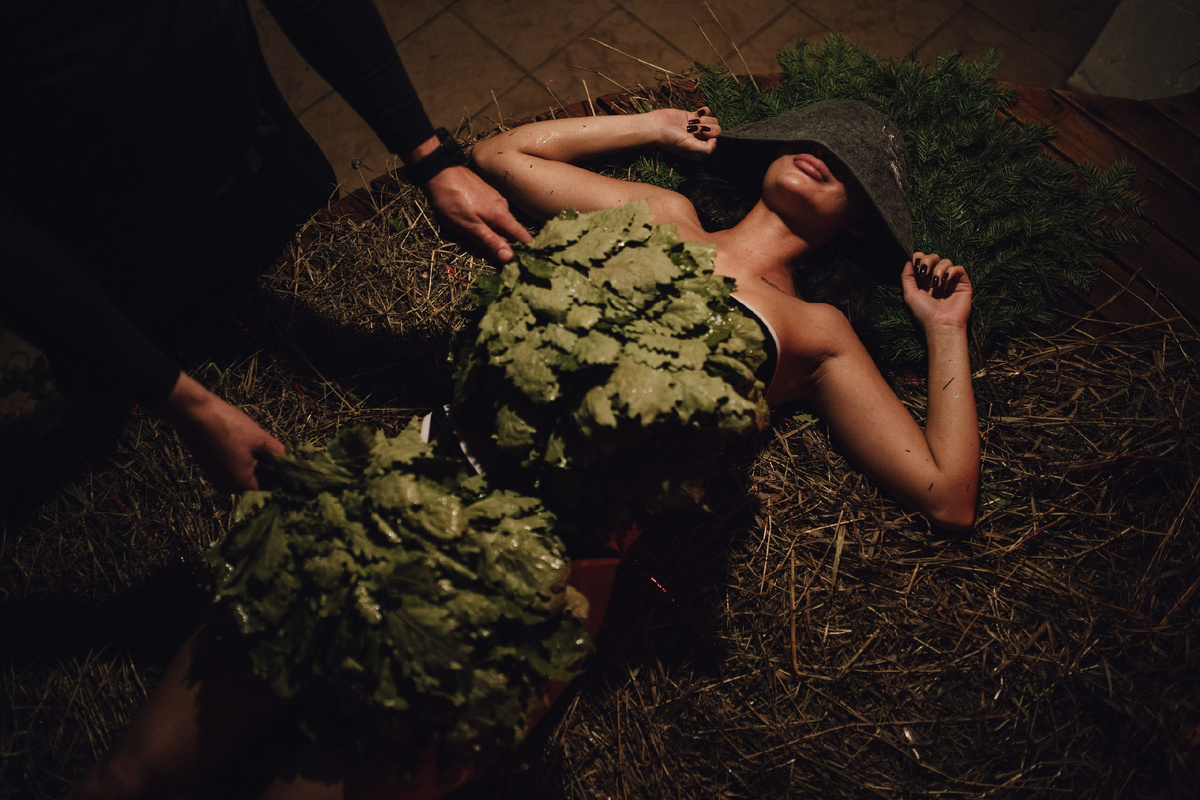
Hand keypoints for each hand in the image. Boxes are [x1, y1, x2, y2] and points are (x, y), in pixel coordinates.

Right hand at [153, 372, 284, 492]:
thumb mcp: (261, 440)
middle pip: (258, 483)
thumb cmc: (229, 427)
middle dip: (270, 469)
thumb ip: (280, 455)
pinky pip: (234, 469)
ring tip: (266, 447)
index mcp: (242, 485)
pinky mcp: (211, 469)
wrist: (194, 413)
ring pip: (246, 475)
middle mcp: (228, 488)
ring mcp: (217, 479)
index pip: (271, 488)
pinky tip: (250, 446)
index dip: (283, 478)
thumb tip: (294, 463)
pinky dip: (244, 461)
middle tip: (281, 454)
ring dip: (258, 464)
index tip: (293, 467)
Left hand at [421, 165, 531, 261]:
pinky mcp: (485, 194)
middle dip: (503, 244)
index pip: (523, 236)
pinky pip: (492, 214)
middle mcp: (503, 206)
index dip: (525, 250)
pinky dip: (487, 222)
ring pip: (500, 222)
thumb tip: (510, 257)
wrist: (439, 172)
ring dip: (492, 233)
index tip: (522, 263)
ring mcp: (494, 199)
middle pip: (511, 231)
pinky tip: (473, 223)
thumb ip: (490, 242)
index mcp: (501, 216)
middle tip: (489, 255)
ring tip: (475, 238)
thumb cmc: (452, 201)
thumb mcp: (469, 227)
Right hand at [653, 107, 719, 159]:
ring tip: (693, 122)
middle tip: (695, 128)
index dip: (713, 136)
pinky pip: (706, 112)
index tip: (703, 134)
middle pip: (716, 130)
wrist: (656, 126)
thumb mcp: (690, 147)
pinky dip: (705, 111)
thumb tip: (716, 141)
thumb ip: (706, 149)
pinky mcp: (692, 117)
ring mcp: (696, 128)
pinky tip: (698, 113)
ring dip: (705, 120)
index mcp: (699, 151)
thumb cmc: (670, 139)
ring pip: (712, 121)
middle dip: (707, 127)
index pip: (716, 142)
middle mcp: (699, 140)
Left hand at [901, 252, 972, 331]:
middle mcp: (937, 278)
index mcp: (923, 281)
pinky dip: (952, 271)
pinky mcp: (962, 283)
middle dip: (928, 260)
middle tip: (924, 271)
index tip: (916, 263)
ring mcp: (950, 280)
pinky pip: (959, 268)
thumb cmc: (924, 313)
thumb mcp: (909, 295)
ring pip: (946, 261)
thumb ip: (907, 277)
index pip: (922, 260)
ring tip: (936, 285)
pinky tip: (946, 280)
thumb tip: (908, 260)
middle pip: (934, 257)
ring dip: (938, 270)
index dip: (919, 257)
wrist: (941, 324)